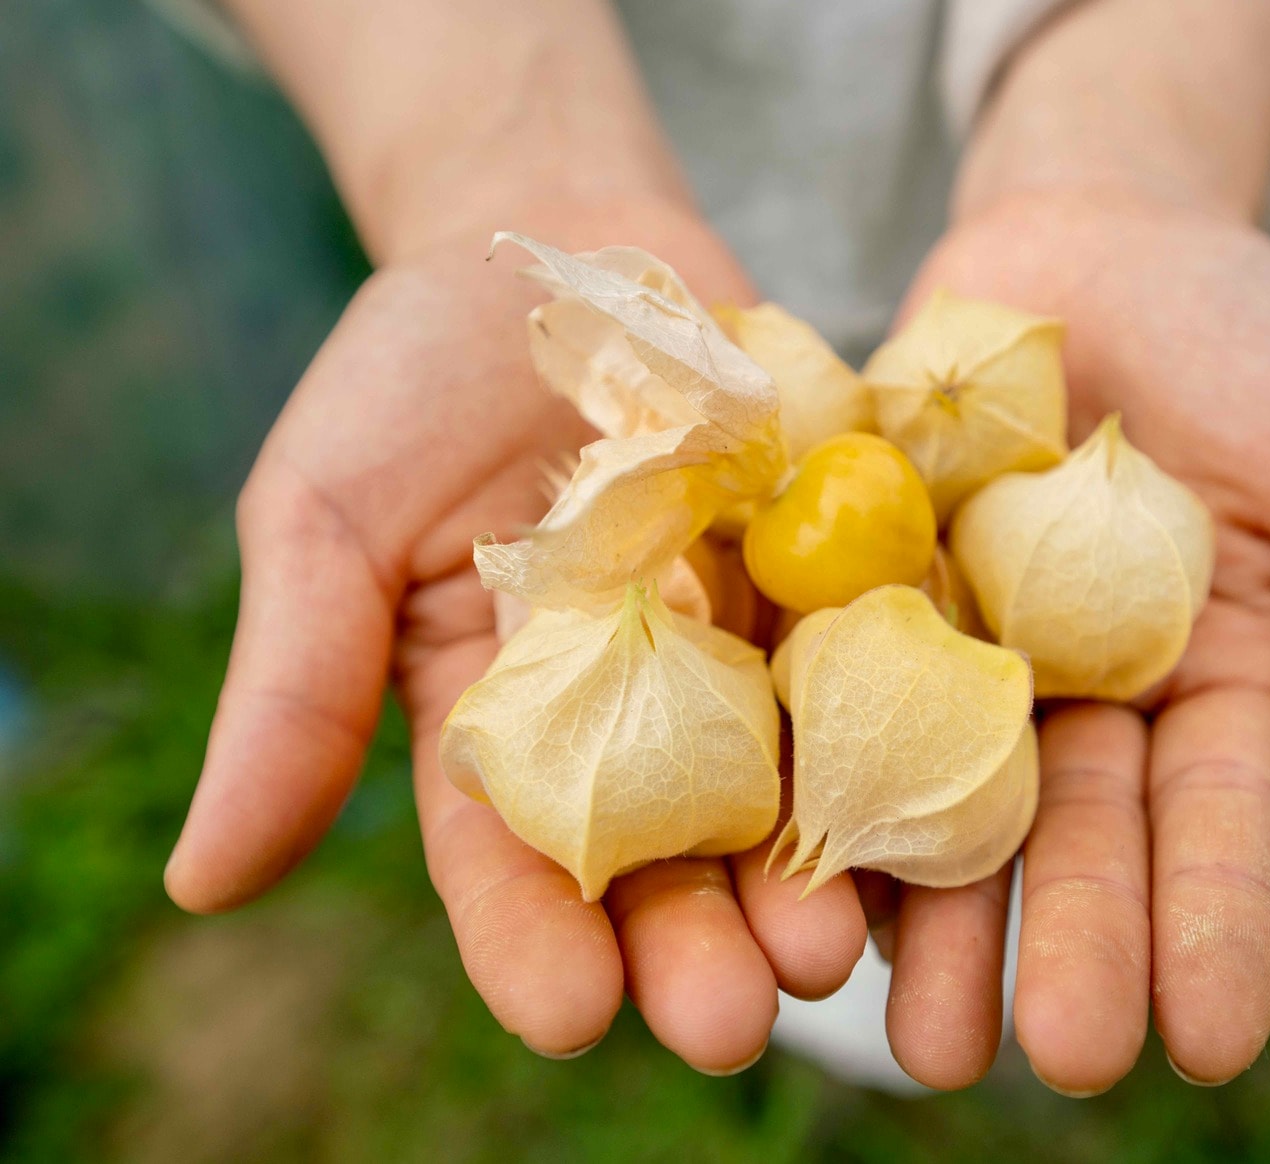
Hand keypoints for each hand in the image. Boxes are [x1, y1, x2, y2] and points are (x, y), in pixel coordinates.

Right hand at [163, 200, 866, 1069]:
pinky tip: (925, 811)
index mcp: (496, 723)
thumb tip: (203, 885)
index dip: (531, 941)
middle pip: (663, 853)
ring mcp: (741, 649)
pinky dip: (896, 737)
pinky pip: (871, 666)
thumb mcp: (326, 517)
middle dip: (693, 942)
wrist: (562, 243)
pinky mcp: (832, 575)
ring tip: (834, 951)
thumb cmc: (415, 379)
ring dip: (808, 876)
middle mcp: (631, 713)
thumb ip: (293, 689)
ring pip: (780, 787)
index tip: (567, 1014)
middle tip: (731, 1022)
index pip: (507, 859)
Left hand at [877, 191, 1269, 1092]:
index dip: (1216, 925)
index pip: (1213, 822)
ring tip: (914, 1030)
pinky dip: (810, 769)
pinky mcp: (854, 583)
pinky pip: (827, 681)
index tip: (1213, 1045)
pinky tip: (795, 872)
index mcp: (1198, 682)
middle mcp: (1071, 692)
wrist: (1096, 232)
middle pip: (1065, 833)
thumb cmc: (1245, 344)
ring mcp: (956, 643)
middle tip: (1047, 1059)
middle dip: (1060, 942)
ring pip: (935, 791)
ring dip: (926, 912)